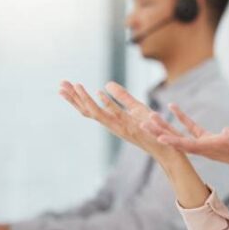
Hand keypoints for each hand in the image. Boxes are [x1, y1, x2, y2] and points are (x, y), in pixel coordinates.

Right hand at [59, 81, 182, 162]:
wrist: (167, 145)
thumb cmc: (152, 128)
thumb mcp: (136, 108)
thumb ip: (122, 97)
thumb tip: (106, 84)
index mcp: (112, 121)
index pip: (89, 109)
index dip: (75, 99)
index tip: (62, 87)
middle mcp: (113, 125)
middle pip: (88, 111)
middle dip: (74, 98)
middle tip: (61, 84)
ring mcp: (121, 127)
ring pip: (98, 114)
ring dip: (86, 100)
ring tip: (76, 86)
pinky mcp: (132, 128)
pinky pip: (116, 115)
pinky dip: (107, 104)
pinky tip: (100, 92)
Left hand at [146, 104, 228, 192]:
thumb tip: (225, 131)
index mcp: (216, 148)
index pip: (190, 145)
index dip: (173, 141)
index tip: (157, 137)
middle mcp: (208, 148)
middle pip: (180, 141)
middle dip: (161, 133)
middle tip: (143, 123)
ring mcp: (209, 144)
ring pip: (182, 135)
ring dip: (166, 126)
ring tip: (150, 115)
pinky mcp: (213, 140)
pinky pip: (193, 129)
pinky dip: (182, 119)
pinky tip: (173, 107)